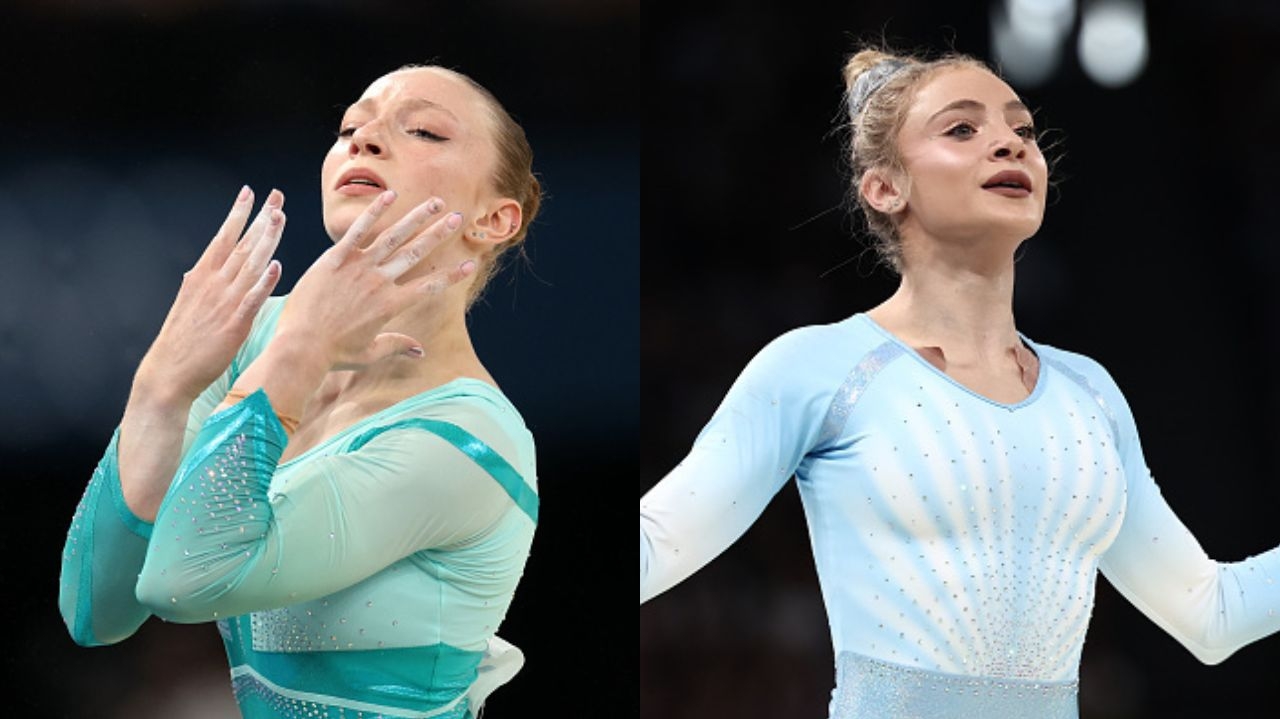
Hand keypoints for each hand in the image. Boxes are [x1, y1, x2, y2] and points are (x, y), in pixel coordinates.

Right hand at [133, 187, 285, 403]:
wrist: (169, 373)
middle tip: (276, 196)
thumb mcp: (188, 303)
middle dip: (260, 219)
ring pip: (249, 264)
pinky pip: (252, 299)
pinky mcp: (234, 324)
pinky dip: (264, 283)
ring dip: (266, 240)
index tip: (249, 192)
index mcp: (201, 276)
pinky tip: (276, 266)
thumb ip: (200, 285)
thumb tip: (199, 270)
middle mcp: (212, 284)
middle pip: (241, 244)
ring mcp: (224, 302)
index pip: (223, 237)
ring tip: (279, 217)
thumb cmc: (183, 341)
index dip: (237, 214)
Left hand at [275, 190, 474, 368]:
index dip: (452, 275)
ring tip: (435, 203)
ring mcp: (358, 268)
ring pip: (394, 236)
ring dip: (417, 217)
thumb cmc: (334, 354)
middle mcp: (380, 282)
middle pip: (416, 253)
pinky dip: (375, 212)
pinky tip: (391, 195)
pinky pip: (358, 230)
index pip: (429, 286)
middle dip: (440, 234)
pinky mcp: (336, 259)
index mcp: (391, 305)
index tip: (470, 264)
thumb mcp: (369, 354)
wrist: (301, 346)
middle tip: (458, 218)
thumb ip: (396, 345)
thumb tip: (421, 351)